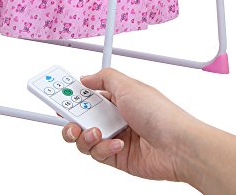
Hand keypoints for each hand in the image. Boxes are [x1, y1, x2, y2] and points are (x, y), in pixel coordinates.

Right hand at [61, 68, 198, 181]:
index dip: (70, 94)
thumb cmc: (161, 113)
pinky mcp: (115, 156)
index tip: (56, 94)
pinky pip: (96, 153)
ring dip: (84, 134)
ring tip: (94, 131)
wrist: (179, 146)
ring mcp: (113, 137)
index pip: (86, 94)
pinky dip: (102, 147)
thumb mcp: (128, 85)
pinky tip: (116, 143)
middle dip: (70, 116)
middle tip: (67, 116)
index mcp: (115, 97)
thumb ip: (103, 78)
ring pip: (83, 137)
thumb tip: (84, 78)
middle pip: (80, 116)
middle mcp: (113, 117)